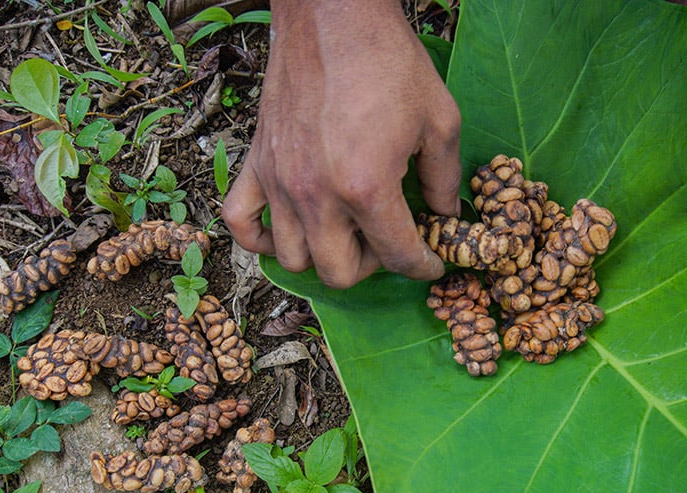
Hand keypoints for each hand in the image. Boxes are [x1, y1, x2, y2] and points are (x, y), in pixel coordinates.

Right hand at [222, 0, 460, 288]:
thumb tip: (446, 216)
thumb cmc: (389, 61)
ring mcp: (281, 183)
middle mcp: (317, 195)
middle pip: (339, 273)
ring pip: (293, 260)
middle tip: (388, 238)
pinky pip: (240, 223)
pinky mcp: (257, 164)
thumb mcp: (440, 120)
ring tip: (345, 231)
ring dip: (324, 256)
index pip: (399, 256)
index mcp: (367, 187)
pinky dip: (260, 239)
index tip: (432, 261)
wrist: (332, 14)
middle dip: (373, 265)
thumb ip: (445, 179)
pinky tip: (287, 227)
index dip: (424, 266)